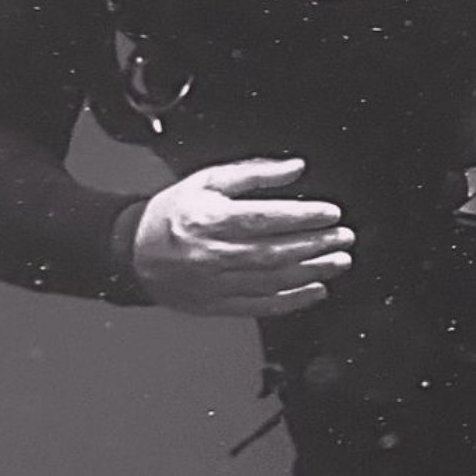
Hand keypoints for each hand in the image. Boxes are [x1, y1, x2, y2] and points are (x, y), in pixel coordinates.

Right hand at [129, 158, 354, 318]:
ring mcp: (211, 283)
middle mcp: (209, 254)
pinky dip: (290, 301)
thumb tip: (295, 168)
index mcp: (207, 219)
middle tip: (345, 238)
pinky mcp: (213, 305)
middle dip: (315, 245)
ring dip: (310, 272)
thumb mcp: (207, 181)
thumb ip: (253, 173)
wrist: (130, 251)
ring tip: (338, 262)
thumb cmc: (172, 212)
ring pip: (270, 281)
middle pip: (272, 252)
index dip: (301, 217)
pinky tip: (315, 291)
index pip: (263, 218)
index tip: (331, 213)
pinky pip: (257, 306)